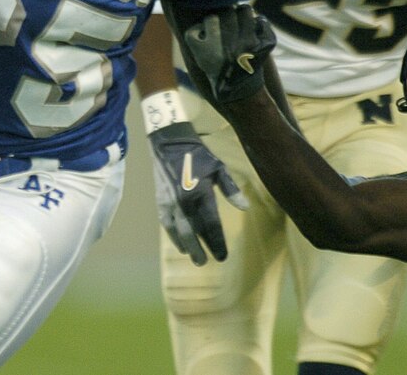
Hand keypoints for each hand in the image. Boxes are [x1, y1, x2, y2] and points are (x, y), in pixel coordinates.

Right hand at [148, 121, 248, 265]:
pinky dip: (174, 236)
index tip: (223, 256)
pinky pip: (168, 224)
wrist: (170, 144)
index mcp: (200, 194)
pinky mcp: (161, 202)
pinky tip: (181, 245)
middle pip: (193, 233)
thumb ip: (231, 189)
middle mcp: (184, 202)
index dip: (217, 242)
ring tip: (197, 259)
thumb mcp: (219, 168)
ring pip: (179, 231)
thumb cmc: (198, 155)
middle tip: (209, 262)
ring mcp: (170, 203)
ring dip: (188, 246)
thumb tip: (245, 207)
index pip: (211, 225)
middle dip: (201, 249)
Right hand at [181, 4, 275, 103]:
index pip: (210, 17)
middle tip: (228, 22)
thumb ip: (197, 32)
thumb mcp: (198, 54)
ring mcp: (248, 44)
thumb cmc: (216, 69)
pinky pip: (262, 21)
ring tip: (241, 21)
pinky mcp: (264, 45)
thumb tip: (207, 6)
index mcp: (209, 47)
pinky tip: (256, 30)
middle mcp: (228, 44)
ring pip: (245, 10)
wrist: (239, 91)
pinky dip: (260, 24)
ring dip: (243, 14)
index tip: (212, 26)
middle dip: (226, 14)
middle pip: (227, 10)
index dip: (211, 19)